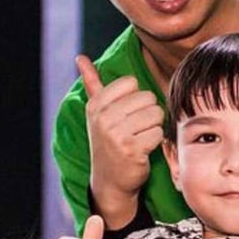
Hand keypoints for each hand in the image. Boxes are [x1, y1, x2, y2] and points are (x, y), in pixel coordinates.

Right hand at [78, 55, 162, 205]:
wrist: (110, 180)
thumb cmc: (108, 141)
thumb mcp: (97, 112)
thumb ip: (92, 83)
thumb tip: (80, 57)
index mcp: (96, 105)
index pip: (131, 82)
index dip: (136, 98)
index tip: (126, 114)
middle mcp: (103, 117)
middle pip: (147, 98)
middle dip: (148, 113)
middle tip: (135, 130)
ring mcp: (116, 134)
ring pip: (156, 114)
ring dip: (153, 128)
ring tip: (139, 138)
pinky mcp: (131, 149)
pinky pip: (159, 133)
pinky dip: (156, 142)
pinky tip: (143, 150)